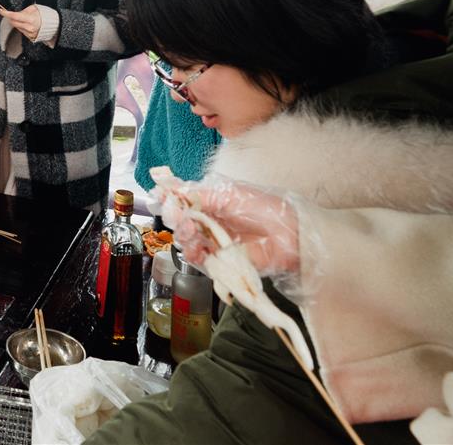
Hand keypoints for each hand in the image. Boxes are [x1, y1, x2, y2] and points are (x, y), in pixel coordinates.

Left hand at [2, 5, 43, 40]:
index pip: (14, 16)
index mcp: (31, 19)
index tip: (1, 10)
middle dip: (10, 17)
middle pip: (13, 22)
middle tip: (11, 13)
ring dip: (16, 22)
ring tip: (23, 18)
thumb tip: (15, 13)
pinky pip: (21, 30)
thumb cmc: (43, 15)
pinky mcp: (29, 37)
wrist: (51, 25)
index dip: (6, 13)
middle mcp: (29, 27)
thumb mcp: (34, 8)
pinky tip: (26, 23)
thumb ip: (23, 11)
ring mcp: (29, 33)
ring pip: (16, 26)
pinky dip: (21, 26)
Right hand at [162, 178, 300, 276]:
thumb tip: (170, 189)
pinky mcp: (222, 263)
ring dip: (183, 238)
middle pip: (180, 222)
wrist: (292, 236)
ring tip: (191, 234)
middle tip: (179, 218)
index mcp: (211, 202)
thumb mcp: (230, 193)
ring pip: (187, 242)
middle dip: (175, 219)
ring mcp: (215, 243)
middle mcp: (210, 222)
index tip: (161, 198)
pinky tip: (197, 250)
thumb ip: (200, 194)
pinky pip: (200, 262)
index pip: (182, 201)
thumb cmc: (266, 209)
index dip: (170, 200)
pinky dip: (194, 256)